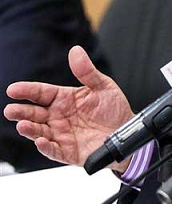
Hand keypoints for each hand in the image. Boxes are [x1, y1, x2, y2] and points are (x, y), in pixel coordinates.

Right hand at [4, 45, 133, 169]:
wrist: (127, 133)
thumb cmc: (115, 110)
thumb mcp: (104, 87)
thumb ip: (87, 71)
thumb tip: (76, 51)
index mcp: (64, 100)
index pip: (41, 93)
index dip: (27, 91)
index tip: (13, 89)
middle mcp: (59, 117)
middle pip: (34, 113)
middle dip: (21, 112)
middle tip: (11, 110)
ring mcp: (62, 135)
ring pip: (39, 132)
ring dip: (29, 129)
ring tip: (23, 125)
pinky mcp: (68, 152)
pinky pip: (54, 150)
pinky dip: (45, 147)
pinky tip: (41, 141)